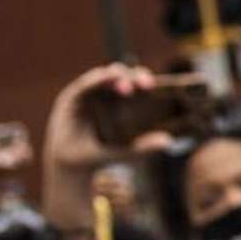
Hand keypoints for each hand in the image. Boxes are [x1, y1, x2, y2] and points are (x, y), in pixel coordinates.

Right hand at [42, 64, 170, 173]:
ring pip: (103, 76)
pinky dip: (94, 81)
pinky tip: (102, 79)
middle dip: (133, 77)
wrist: (71, 163)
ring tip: (125, 86)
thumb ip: (143, 147)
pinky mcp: (72, 97)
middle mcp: (106, 93)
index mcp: (122, 102)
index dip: (143, 80)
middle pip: (122, 76)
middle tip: (144, 84)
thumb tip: (169, 142)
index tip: (152, 85)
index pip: (135, 84)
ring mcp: (89, 93)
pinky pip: (84, 85)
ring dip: (114, 77)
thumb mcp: (123, 151)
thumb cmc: (101, 153)